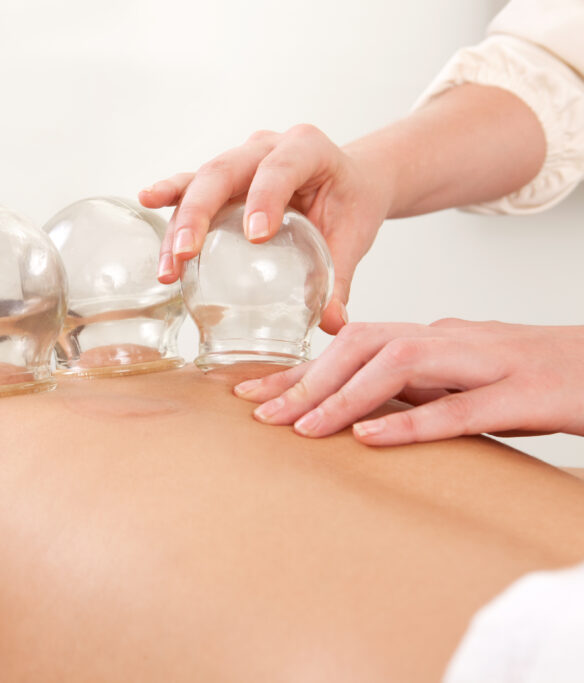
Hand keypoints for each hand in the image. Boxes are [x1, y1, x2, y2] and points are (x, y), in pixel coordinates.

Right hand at [139, 125, 391, 334]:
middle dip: (199, 213)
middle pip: (224, 171)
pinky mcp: (223, 178)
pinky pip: (191, 185)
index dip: (266, 196)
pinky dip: (170, 197)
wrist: (349, 180)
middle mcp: (267, 146)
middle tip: (186, 253)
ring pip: (200, 182)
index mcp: (308, 149)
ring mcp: (240, 158)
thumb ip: (341, 278)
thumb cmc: (351, 203)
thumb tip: (334, 324)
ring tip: (168, 265)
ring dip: (179, 224)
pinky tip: (147, 201)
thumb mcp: (353, 236)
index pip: (282, 167)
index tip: (257, 236)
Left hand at [232, 319, 583, 444]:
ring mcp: (489, 363)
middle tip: (260, 414)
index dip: (299, 369)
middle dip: (306, 378)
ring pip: (400, 365)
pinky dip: (411, 422)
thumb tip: (361, 410)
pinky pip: (460, 408)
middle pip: (364, 345)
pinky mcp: (524, 395)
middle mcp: (453, 341)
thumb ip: (419, 387)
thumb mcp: (469, 379)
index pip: (353, 345)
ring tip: (302, 428)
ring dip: (344, 397)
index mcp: (437, 338)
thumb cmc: (543, 379)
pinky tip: (370, 437)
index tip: (252, 395)